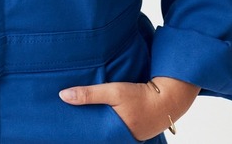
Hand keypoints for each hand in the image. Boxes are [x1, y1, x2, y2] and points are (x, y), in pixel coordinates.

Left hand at [59, 76, 198, 140]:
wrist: (168, 100)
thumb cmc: (140, 96)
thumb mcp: (113, 91)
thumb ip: (89, 94)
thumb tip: (63, 95)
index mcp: (113, 136)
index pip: (90, 139)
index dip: (78, 134)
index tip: (64, 129)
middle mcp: (119, 142)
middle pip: (97, 137)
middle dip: (85, 131)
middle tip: (68, 126)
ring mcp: (126, 140)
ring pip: (105, 136)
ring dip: (95, 129)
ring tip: (80, 121)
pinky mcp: (131, 135)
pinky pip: (113, 133)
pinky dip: (106, 127)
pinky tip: (98, 119)